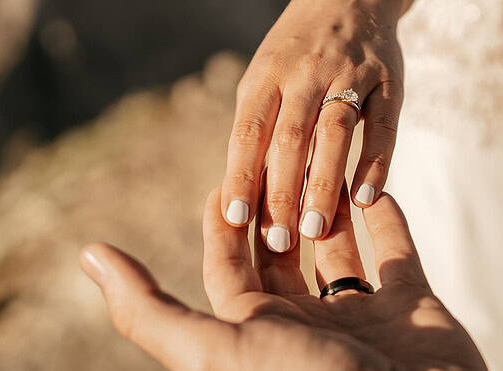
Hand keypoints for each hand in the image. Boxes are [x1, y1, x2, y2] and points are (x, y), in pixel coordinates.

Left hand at [80, 185, 484, 370]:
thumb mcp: (217, 349)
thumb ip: (150, 308)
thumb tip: (87, 254)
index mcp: (258, 334)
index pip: (228, 270)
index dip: (221, 226)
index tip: (221, 180)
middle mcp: (307, 326)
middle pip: (280, 255)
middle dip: (273, 205)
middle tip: (271, 153)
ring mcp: (363, 317)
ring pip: (337, 247)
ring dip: (326, 205)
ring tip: (318, 157)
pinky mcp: (415, 308)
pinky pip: (396, 251)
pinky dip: (385, 215)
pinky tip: (372, 182)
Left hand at [220, 0, 403, 252]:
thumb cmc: (296, 53)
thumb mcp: (265, 75)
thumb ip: (256, 126)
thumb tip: (241, 193)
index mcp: (267, 75)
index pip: (249, 130)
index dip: (242, 174)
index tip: (236, 220)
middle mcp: (305, 72)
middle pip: (290, 138)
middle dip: (283, 192)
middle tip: (280, 242)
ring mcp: (349, 73)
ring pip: (334, 133)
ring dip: (324, 184)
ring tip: (318, 230)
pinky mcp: (388, 79)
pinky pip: (383, 124)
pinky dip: (375, 162)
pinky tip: (367, 198)